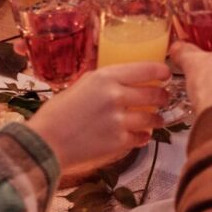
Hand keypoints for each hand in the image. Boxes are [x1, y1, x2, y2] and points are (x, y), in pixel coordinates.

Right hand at [24, 63, 170, 174]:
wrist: (46, 143)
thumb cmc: (58, 113)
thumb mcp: (81, 85)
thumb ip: (105, 81)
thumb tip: (126, 79)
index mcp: (105, 77)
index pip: (147, 69)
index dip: (161, 71)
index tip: (165, 74)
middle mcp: (115, 96)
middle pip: (155, 94)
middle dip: (162, 96)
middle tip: (162, 98)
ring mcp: (119, 120)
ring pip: (153, 118)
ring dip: (157, 119)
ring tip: (155, 120)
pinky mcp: (119, 142)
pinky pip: (142, 137)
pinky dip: (143, 136)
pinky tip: (140, 135)